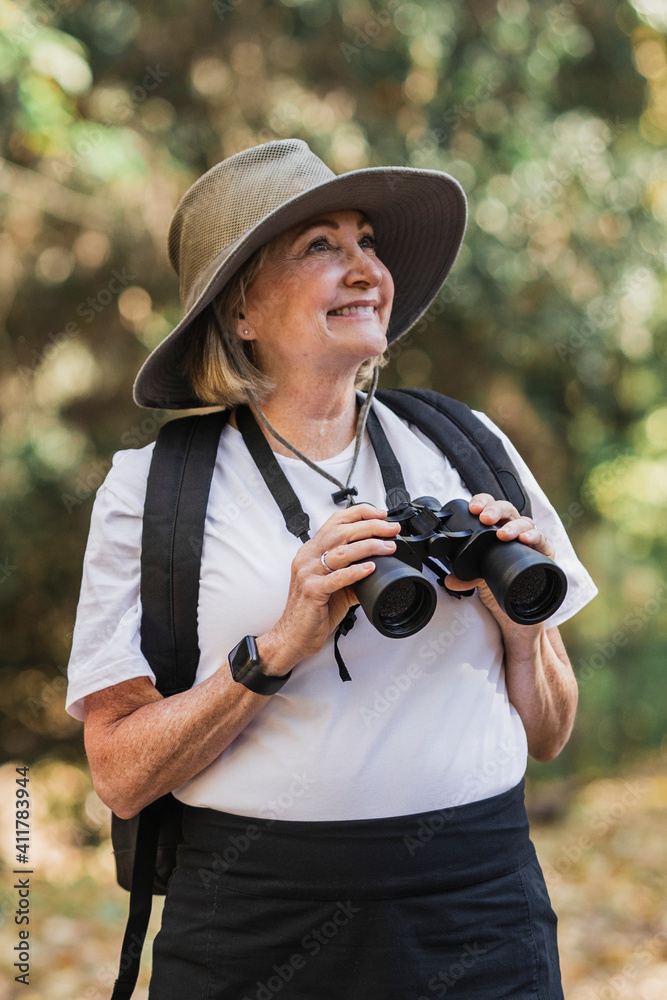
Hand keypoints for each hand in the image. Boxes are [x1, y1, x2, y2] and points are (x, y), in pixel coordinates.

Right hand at [266, 503, 401, 672]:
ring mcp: (308, 573)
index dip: (360, 513)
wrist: (293, 635)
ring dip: (368, 546)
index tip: (381, 515)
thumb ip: (353, 572)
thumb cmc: (313, 609)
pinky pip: (337, 577)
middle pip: (342, 532)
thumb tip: (379, 565)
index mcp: (312, 550)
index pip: (335, 521)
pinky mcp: (311, 590)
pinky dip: (356, 571)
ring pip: (341, 552)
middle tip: (391, 530)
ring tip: (387, 547)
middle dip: (370, 527)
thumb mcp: (334, 585)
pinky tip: (370, 568)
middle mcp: (307, 557)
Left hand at [443, 493, 554, 630]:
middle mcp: (513, 528)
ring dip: (513, 526)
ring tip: (502, 534)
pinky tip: (525, 540)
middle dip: (496, 510)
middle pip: (507, 509)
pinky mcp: (543, 552)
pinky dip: (534, 537)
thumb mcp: (477, 577)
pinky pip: (543, 540)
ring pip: (525, 522)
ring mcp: (529, 538)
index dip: (482, 502)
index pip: (489, 506)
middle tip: (485, 518)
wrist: (518, 600)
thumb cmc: (499, 578)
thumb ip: (463, 578)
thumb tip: (449, 580)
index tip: (473, 508)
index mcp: (495, 526)